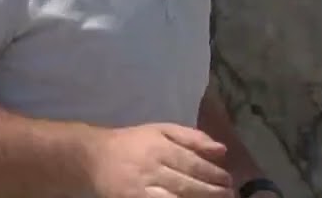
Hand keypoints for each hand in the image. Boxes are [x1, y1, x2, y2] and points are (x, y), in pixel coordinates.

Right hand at [86, 123, 233, 197]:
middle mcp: (151, 168)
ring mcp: (140, 188)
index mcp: (160, 147)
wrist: (93, 156)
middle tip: (228, 195)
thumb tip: (222, 150)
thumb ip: (193, 138)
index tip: (228, 180)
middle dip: (210, 192)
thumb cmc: (134, 142)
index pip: (192, 163)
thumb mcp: (162, 130)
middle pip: (186, 184)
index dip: (212, 173)